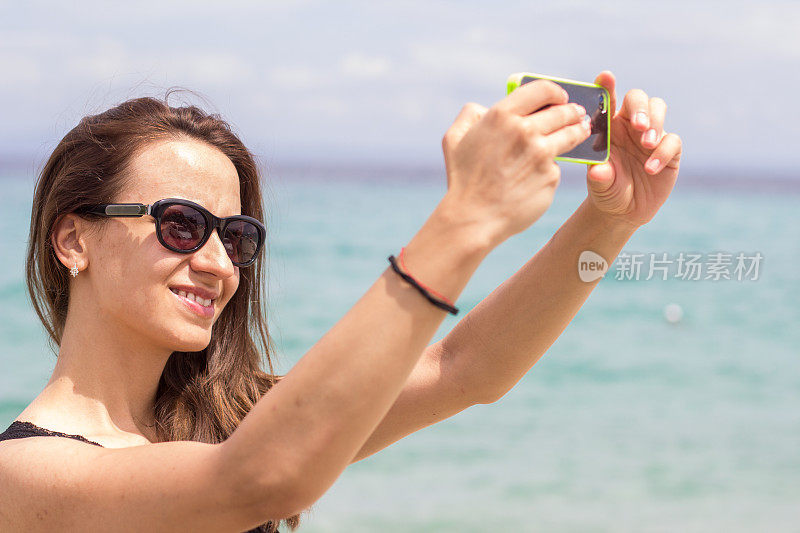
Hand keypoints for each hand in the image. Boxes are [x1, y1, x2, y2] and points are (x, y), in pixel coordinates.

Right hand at [440, 79, 590, 245]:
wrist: (474, 217)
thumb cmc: (463, 179)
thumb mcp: (454, 138)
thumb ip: (470, 115)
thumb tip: (484, 108)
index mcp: (502, 116)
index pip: (542, 89)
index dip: (555, 92)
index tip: (560, 97)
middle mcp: (525, 130)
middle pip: (562, 111)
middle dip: (573, 111)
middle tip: (578, 113)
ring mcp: (541, 154)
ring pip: (570, 135)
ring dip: (579, 130)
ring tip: (582, 130)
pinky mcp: (550, 176)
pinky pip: (557, 166)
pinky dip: (553, 167)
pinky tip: (546, 172)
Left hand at [585, 71, 682, 228]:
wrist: (625, 210)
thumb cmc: (606, 190)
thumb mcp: (599, 185)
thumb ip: (599, 176)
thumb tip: (598, 171)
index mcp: (608, 126)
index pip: (608, 101)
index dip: (608, 87)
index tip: (605, 77)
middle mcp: (629, 125)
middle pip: (638, 98)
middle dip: (639, 107)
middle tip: (638, 125)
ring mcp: (651, 134)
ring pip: (658, 108)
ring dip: (654, 121)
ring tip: (646, 143)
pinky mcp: (669, 149)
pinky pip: (671, 140)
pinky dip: (662, 152)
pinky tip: (650, 169)